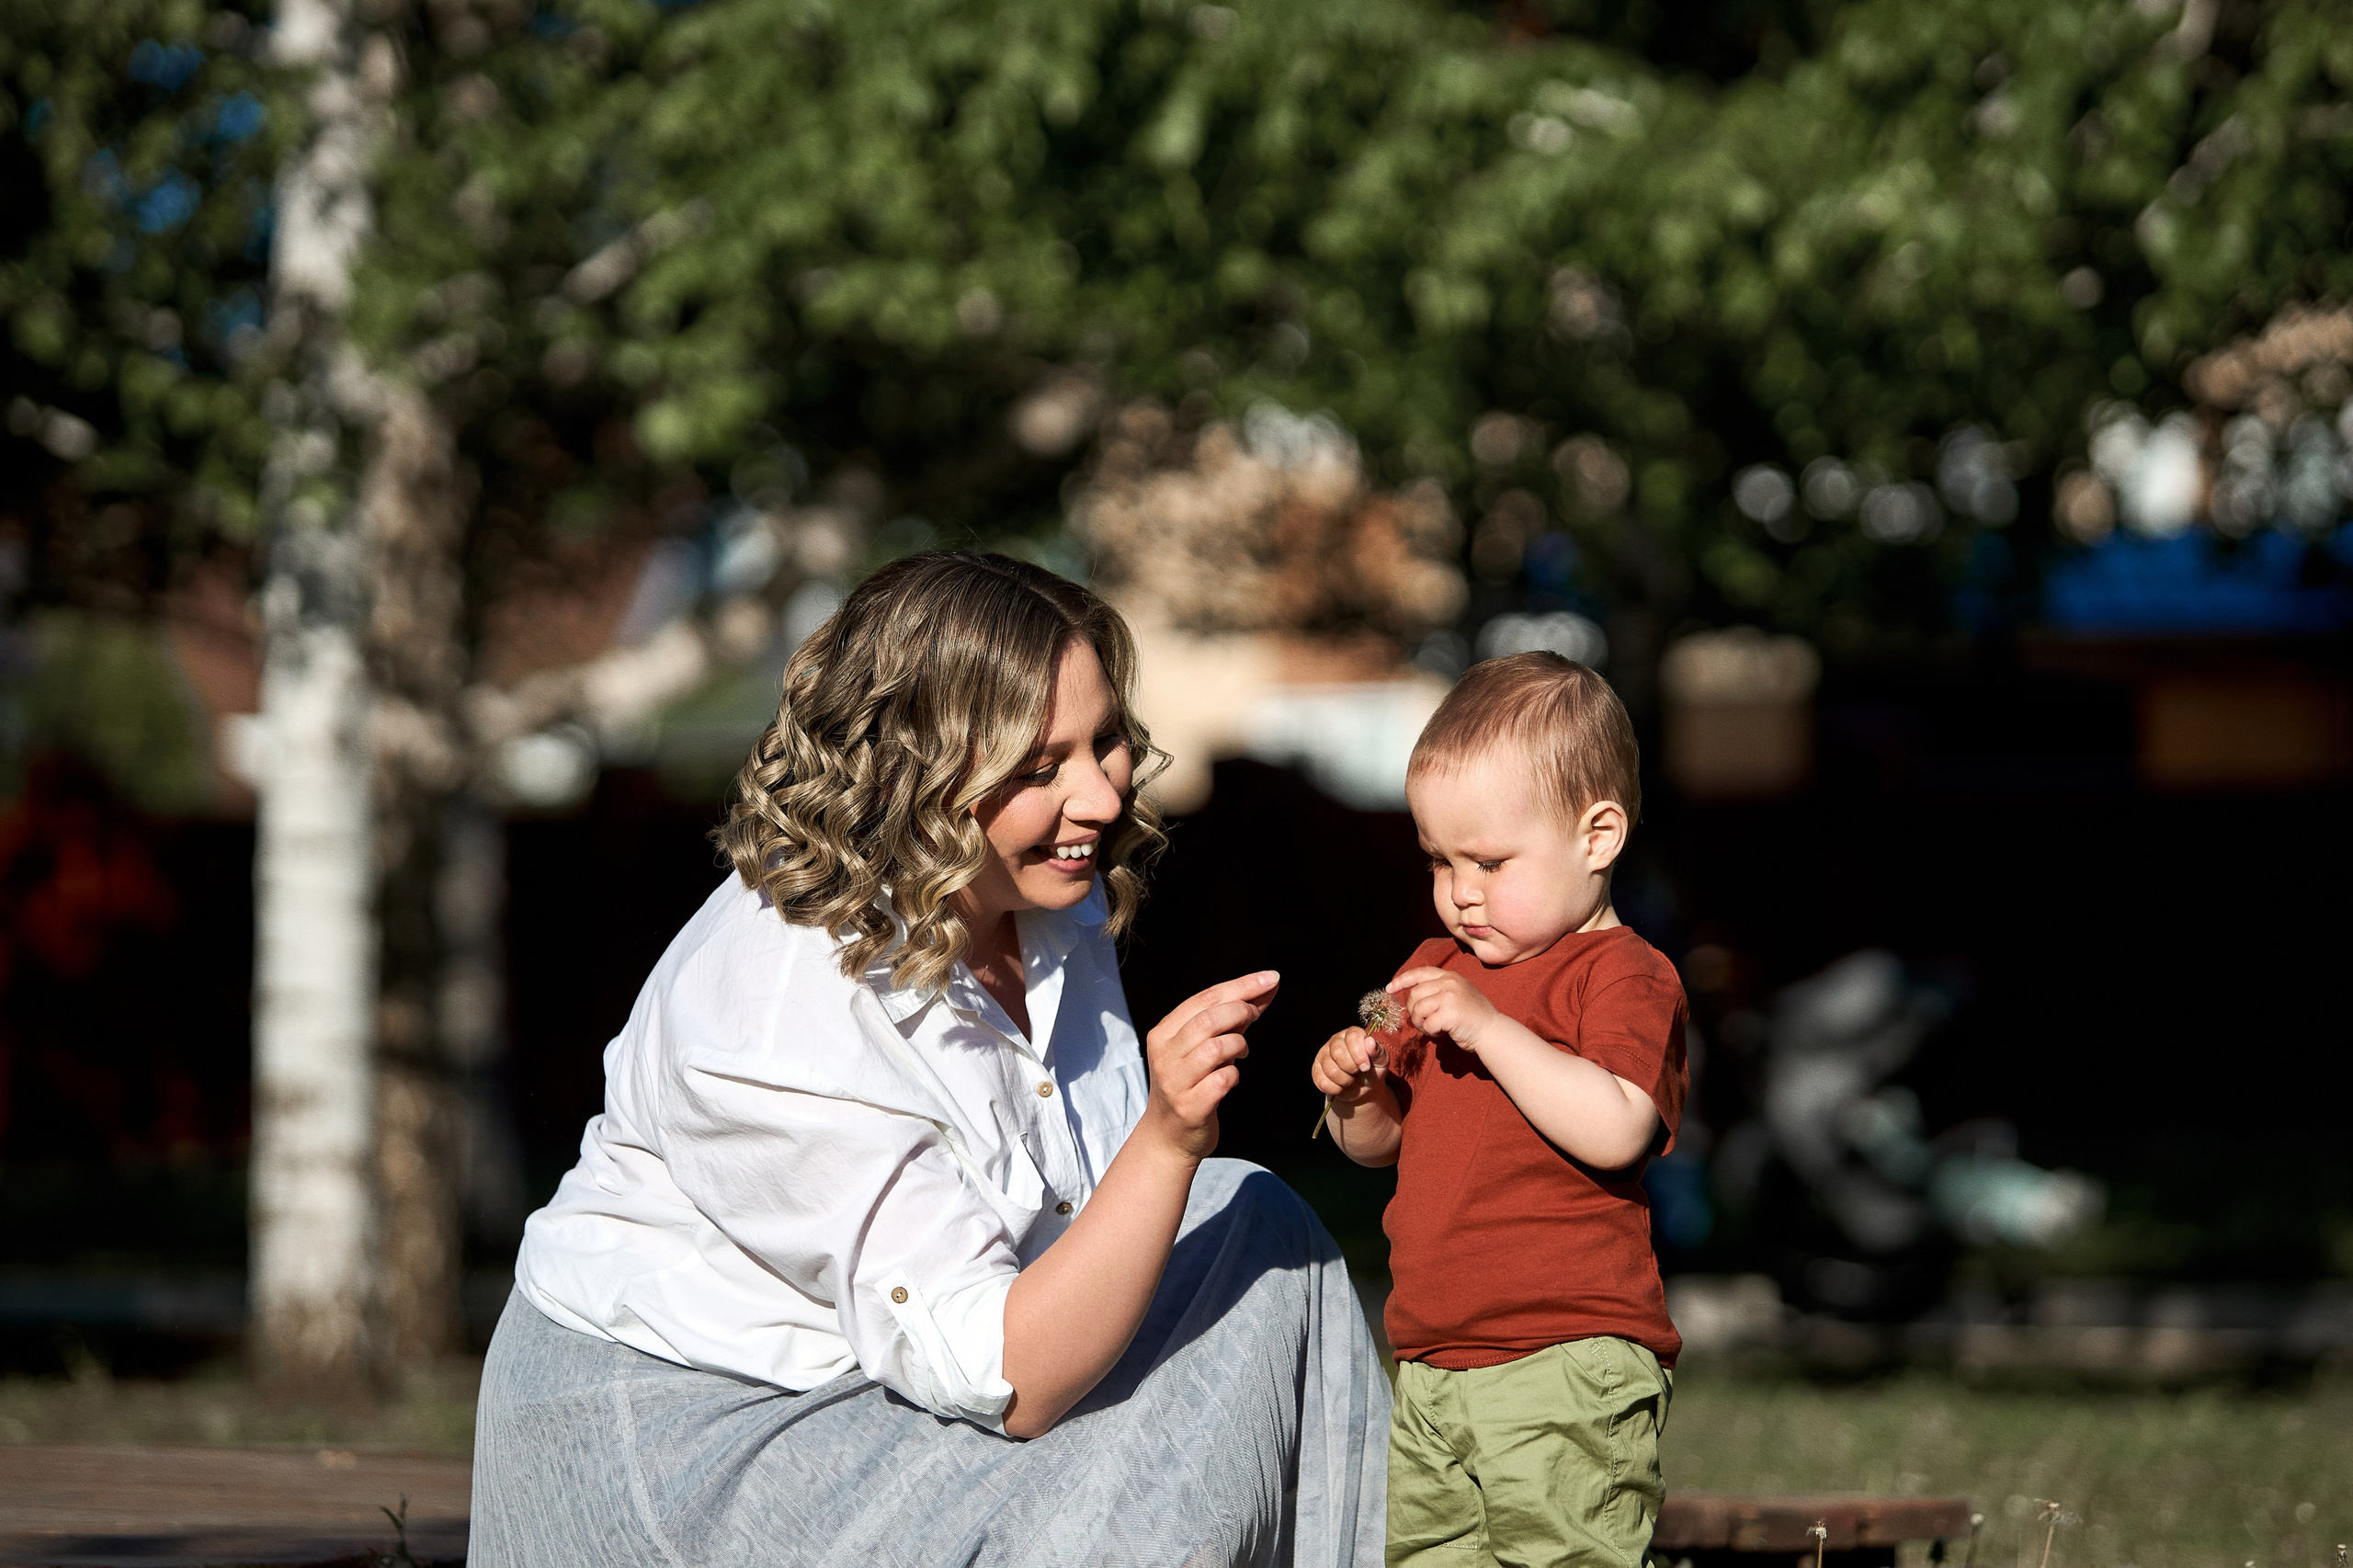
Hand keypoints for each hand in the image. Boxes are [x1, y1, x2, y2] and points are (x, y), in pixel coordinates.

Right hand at [1141, 971, 1278, 1159]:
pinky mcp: (1190, 1106)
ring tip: (1241, 1052)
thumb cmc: (1191, 1084)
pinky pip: (1222, 1080)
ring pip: (1216, 1048)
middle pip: (1209, 1019)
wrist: (1169, 1137)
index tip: (1272, 978)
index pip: (1204, 999)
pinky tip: (1231, 1077)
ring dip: (1238, 1045)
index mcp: (1164, 1033)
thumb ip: (1233, 1018)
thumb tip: (1266, 986)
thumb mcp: (1205, 1047)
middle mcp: (1164, 1054)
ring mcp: (1175, 1081)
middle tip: (1255, 1016)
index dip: (1241, 985)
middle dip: (1241, 1011)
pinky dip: (1234, 1075)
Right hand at [1311, 1027, 1387, 1101]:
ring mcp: (1324, 1054)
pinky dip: (1335, 1089)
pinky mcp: (1316, 1069)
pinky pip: (1322, 1081)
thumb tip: (1370, 1042)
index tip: (1366, 1067)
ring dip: (1345, 1081)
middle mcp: (1336, 1041)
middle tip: (1358, 1073)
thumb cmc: (1373, 1070)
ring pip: (1330, 1069)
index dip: (1359, 1054)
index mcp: (1353, 1034)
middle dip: (1351, 1069)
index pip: (1352, 1037)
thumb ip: (1378, 1052)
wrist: (1363, 1088)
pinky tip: (1341, 1086)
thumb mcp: (1381, 1062)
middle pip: (1338, 1053)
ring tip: (1351, 1079)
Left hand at [1388, 967, 1498, 1051]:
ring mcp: (1450, 996)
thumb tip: (1411, 999)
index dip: (1402, 980)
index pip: (1420, 972)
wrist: (1492, 1032)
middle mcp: (1449, 983)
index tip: (1390, 988)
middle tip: (1424, 1023)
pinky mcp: (1450, 1013)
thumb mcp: (1457, 995)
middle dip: (1413, 1012)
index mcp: (1450, 976)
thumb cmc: (1472, 1018)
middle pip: (1414, 995)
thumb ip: (1438, 991)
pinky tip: (1442, 1033)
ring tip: (1434, 1029)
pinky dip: (1431, 1033)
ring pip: (1418, 1010)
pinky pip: (1427, 1024)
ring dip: (1421, 1024)